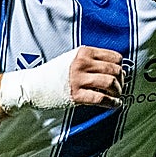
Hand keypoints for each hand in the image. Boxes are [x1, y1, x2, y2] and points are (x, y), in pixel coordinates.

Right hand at [0, 46, 124, 111]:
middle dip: (121, 80)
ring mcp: (79, 79)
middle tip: (120, 87)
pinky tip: (114, 104)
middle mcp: (82, 64)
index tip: (120, 74)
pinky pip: (101, 98)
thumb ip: (91, 60)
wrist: (33, 85)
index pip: (115, 57)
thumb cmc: (54, 73)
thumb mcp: (73, 58)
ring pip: (110, 83)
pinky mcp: (76, 95)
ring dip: (118, 91)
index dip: (121, 67)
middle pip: (115, 70)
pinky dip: (112, 102)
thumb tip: (114, 68)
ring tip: (117, 96)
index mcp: (84, 52)